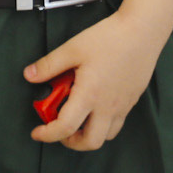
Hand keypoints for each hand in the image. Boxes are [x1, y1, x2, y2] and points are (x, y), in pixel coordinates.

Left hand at [27, 9, 166, 150]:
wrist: (143, 30)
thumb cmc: (110, 37)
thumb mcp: (73, 48)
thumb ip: (49, 65)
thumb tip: (29, 75)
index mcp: (90, 95)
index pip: (65, 128)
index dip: (48, 134)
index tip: (38, 132)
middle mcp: (107, 106)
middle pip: (89, 142)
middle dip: (70, 142)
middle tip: (60, 128)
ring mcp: (122, 105)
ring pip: (107, 136)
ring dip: (89, 135)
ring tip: (79, 119)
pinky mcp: (132, 100)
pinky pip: (118, 122)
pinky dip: (104, 123)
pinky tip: (97, 105)